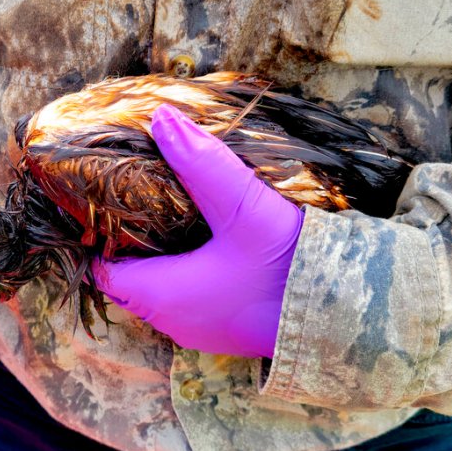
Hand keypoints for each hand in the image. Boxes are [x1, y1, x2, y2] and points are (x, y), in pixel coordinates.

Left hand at [92, 104, 303, 357]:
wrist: (355, 316)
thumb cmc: (290, 268)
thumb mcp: (244, 207)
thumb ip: (201, 163)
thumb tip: (161, 119)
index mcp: (162, 295)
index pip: (102, 270)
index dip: (96, 236)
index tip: (102, 202)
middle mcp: (173, 321)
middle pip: (128, 280)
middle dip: (125, 243)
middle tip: (132, 198)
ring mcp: (201, 331)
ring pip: (158, 292)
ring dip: (156, 258)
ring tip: (164, 213)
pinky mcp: (227, 330)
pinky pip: (188, 300)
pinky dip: (183, 273)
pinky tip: (202, 243)